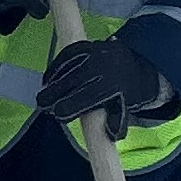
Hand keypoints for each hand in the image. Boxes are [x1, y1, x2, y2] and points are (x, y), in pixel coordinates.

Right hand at [38, 34, 166, 134]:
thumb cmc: (127, 93)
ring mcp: (96, 52)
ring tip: (43, 93)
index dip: (71, 106)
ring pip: (69, 65)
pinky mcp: (89, 45)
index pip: (89, 97)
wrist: (138, 66)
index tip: (58, 114)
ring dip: (53, 79)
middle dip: (56, 92)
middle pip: (74, 80)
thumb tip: (110, 135)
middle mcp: (105, 66)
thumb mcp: (126, 109)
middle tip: (42, 104)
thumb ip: (117, 122)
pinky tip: (48, 78)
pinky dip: (57, 65)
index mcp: (114, 85)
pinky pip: (69, 54)